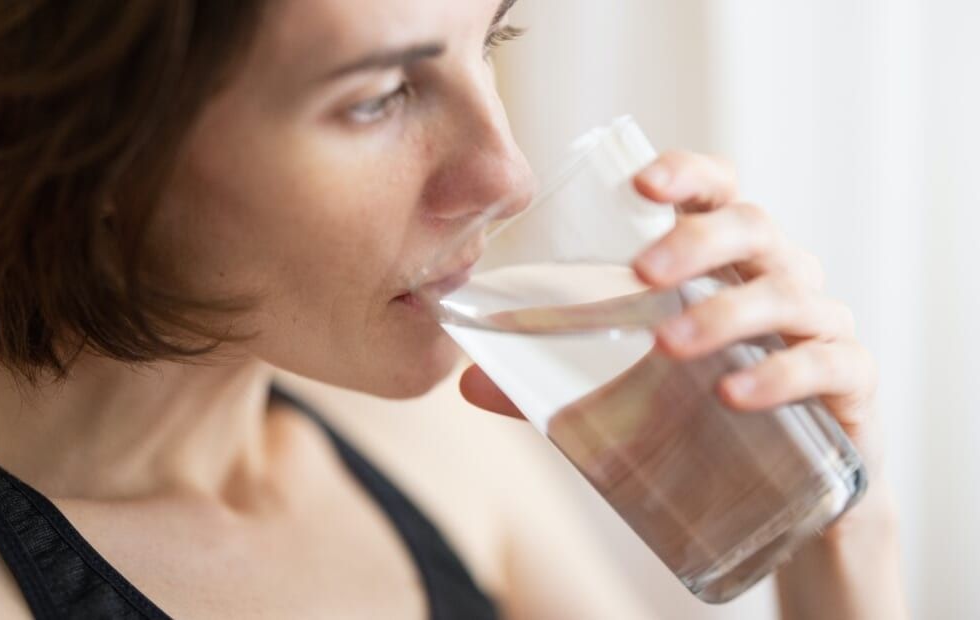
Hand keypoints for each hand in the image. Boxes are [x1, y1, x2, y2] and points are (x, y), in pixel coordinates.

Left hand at [460, 150, 888, 531]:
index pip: (716, 193)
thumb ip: (553, 383)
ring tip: (670, 346)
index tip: (641, 184)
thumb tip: (467, 381)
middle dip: (697, 241)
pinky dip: (783, 374)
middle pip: (753, 227)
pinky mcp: (849, 384)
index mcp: (724, 263)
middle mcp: (777, 277)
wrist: (785, 497)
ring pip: (787, 291)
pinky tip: (736, 396)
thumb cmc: (700, 419)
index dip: (687, 174)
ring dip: (726, 312)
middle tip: (642, 274)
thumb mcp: (625, 394)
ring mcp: (820, 326)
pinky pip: (829, 364)